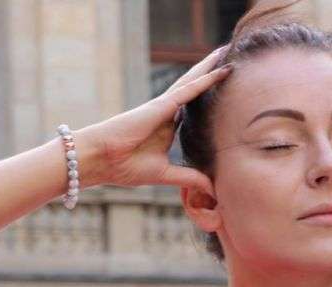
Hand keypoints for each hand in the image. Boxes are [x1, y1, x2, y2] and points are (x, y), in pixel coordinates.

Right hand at [74, 49, 230, 192]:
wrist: (102, 159)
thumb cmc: (124, 166)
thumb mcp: (165, 175)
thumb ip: (189, 178)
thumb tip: (212, 190)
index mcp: (166, 128)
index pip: (191, 110)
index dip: (206, 98)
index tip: (224, 90)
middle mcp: (166, 113)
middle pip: (194, 89)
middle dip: (210, 74)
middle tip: (229, 60)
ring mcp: (164, 106)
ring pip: (193, 81)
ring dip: (209, 67)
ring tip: (225, 51)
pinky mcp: (162, 105)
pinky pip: (189, 90)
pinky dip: (205, 79)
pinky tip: (220, 69)